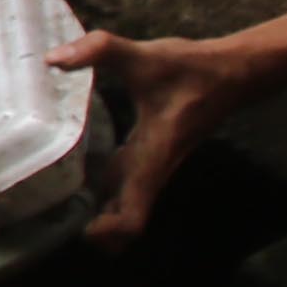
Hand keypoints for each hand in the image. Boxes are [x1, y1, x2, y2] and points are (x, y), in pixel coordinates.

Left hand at [50, 22, 284, 247]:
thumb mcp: (145, 57)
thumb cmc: (194, 69)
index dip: (108, 234)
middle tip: (58, 221)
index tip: (81, 230)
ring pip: (125, 205)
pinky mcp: (150, 154)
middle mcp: (152, 170)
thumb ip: (100, 51)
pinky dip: (105, 192)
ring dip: (99, 214)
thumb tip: (53, 59)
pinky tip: (74, 174)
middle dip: (97, 234)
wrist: (232, 72)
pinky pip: (125, 185)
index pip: (133, 217)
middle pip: (126, 222)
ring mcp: (152, 165)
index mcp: (151, 159)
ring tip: (57, 202)